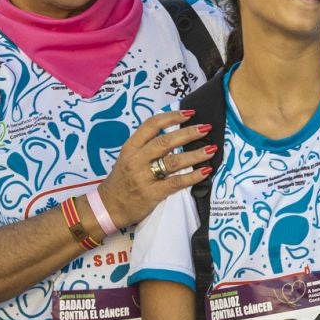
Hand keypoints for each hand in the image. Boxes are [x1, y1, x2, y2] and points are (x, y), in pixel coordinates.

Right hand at [98, 110, 213, 226]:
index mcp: (130, 148)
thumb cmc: (122, 180)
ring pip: (173, 162)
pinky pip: (175, 183)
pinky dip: (193, 176)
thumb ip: (146, 146)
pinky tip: (205, 171)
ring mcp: (143, 177)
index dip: (171, 117)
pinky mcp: (151, 194)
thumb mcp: (128, 157)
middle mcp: (136, 160)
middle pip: (165, 142)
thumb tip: (177, 132)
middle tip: (206, 128)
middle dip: (188, 133)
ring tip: (211, 148)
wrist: (108, 207)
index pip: (151, 125)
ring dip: (195, 154)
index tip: (189, 113)